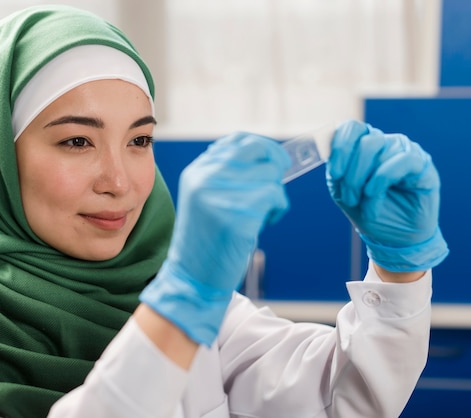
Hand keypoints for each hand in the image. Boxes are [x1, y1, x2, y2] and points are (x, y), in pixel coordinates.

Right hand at [140, 132, 289, 345]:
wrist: (192, 277)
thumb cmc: (205, 240)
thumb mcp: (204, 199)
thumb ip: (224, 175)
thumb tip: (263, 156)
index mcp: (197, 172)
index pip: (237, 140)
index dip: (261, 146)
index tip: (272, 159)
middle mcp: (206, 178)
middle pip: (257, 150)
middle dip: (275, 162)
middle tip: (277, 181)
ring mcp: (222, 195)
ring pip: (270, 175)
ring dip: (276, 194)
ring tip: (263, 212)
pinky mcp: (239, 215)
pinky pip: (275, 197)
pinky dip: (278, 209)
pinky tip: (266, 223)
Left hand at [326, 120, 448, 271]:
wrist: (395, 238)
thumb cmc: (368, 211)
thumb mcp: (343, 192)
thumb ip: (336, 171)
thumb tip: (329, 153)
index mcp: (364, 146)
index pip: (352, 128)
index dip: (340, 147)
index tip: (335, 174)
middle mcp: (385, 143)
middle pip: (364, 141)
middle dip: (351, 174)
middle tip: (349, 199)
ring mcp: (404, 151)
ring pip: (379, 149)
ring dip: (364, 181)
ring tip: (364, 204)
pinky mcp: (423, 164)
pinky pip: (402, 160)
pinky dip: (382, 178)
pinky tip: (375, 195)